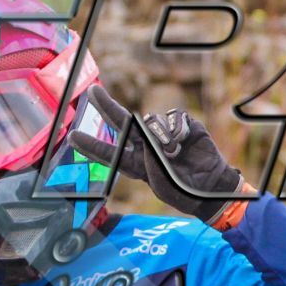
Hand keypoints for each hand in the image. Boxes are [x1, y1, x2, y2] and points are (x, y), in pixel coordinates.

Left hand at [69, 86, 242, 222]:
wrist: (213, 188)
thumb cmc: (184, 192)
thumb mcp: (162, 184)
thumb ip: (152, 159)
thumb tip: (148, 133)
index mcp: (136, 164)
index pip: (110, 152)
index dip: (91, 145)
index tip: (72, 137)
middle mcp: (146, 145)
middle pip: (122, 122)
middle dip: (106, 106)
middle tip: (93, 93)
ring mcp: (165, 134)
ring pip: (152, 120)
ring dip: (161, 137)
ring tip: (174, 154)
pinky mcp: (184, 126)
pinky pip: (174, 117)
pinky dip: (177, 130)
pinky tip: (184, 143)